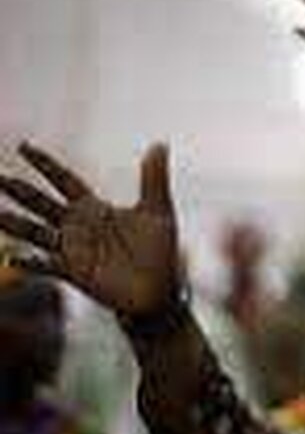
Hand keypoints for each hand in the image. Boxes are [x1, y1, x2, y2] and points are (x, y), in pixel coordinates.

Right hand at [0, 142, 179, 317]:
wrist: (160, 289)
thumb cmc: (159, 252)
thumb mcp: (158, 210)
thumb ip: (154, 178)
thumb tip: (160, 144)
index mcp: (94, 208)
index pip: (63, 180)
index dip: (44, 164)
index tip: (23, 145)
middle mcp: (77, 226)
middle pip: (40, 202)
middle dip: (17, 189)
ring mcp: (72, 249)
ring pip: (35, 232)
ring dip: (14, 223)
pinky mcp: (74, 272)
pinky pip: (46, 265)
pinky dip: (29, 262)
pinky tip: (13, 258)